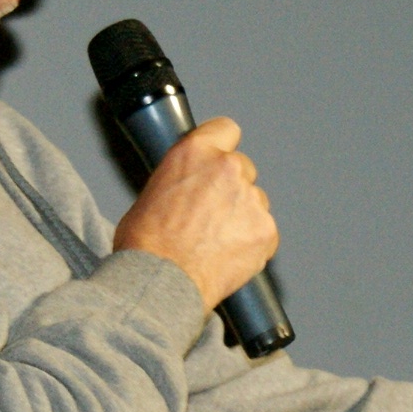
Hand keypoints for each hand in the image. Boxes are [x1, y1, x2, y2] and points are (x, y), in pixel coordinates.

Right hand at [111, 118, 277, 310]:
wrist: (161, 282)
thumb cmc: (146, 244)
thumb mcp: (151, 192)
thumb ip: (182, 180)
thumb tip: (188, 189)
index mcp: (195, 152)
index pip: (226, 129)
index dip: (223, 146)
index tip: (221, 158)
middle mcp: (227, 168)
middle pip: (243, 168)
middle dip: (231, 188)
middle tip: (211, 215)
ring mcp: (251, 199)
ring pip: (256, 201)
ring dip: (243, 216)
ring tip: (215, 242)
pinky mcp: (266, 230)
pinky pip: (265, 231)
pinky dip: (252, 243)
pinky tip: (228, 256)